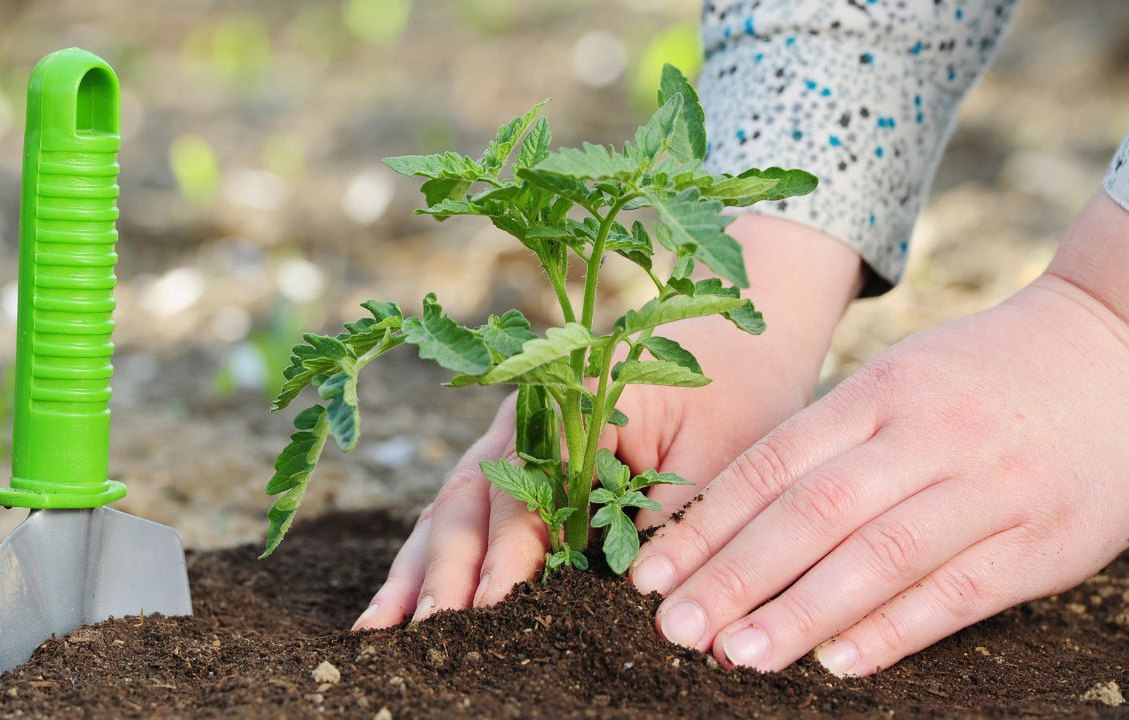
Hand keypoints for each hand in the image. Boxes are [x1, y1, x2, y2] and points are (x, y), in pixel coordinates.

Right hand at [353, 215, 862, 628]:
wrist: (745, 336)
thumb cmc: (739, 394)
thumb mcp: (715, 460)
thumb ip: (669, 526)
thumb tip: (637, 610)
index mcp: (572, 404)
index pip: (526, 490)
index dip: (508, 555)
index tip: (493, 611)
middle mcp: (528, 419)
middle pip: (470, 498)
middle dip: (446, 571)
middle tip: (429, 634)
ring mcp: (515, 440)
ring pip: (452, 507)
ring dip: (420, 569)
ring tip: (383, 630)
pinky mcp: (520, 465)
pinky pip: (468, 513)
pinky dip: (434, 558)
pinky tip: (405, 604)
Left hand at [631, 192, 1128, 674]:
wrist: (1117, 347)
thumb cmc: (981, 374)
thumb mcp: (899, 378)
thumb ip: (831, 441)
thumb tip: (736, 517)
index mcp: (878, 390)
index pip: (772, 464)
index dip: (706, 525)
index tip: (650, 576)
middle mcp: (925, 434)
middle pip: (812, 512)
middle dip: (734, 575)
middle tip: (676, 629)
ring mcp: (988, 485)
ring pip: (879, 555)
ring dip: (801, 612)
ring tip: (737, 655)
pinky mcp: (1043, 539)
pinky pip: (959, 591)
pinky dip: (895, 631)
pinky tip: (838, 663)